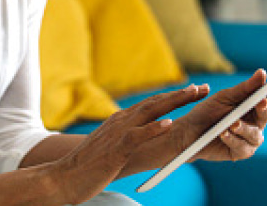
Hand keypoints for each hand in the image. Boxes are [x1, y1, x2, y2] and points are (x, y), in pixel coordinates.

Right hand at [51, 86, 206, 204]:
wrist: (64, 177)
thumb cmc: (88, 166)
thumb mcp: (111, 147)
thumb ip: (125, 138)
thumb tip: (141, 136)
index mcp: (120, 120)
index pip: (151, 103)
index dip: (173, 96)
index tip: (193, 91)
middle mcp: (120, 120)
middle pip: (155, 102)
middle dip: (180, 95)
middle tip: (202, 88)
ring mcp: (118, 133)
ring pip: (149, 111)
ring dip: (173, 102)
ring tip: (192, 94)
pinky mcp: (116, 149)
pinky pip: (138, 136)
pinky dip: (154, 128)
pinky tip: (169, 123)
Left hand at [180, 69, 266, 162]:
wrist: (189, 131)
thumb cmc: (207, 111)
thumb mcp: (224, 97)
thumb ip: (245, 88)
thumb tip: (263, 73)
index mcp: (252, 107)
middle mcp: (254, 123)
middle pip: (265, 116)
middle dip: (263, 108)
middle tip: (261, 102)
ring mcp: (249, 139)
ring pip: (255, 134)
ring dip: (244, 128)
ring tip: (232, 124)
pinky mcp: (240, 152)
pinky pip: (242, 147)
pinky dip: (232, 139)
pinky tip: (223, 134)